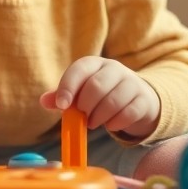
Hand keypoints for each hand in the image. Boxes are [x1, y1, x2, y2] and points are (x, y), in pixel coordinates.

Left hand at [39, 56, 159, 139]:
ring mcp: (132, 82)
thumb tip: (44, 101)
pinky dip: (116, 123)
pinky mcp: (144, 99)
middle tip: (83, 117)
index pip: (79, 69)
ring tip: (93, 122)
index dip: (68, 87)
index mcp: (94, 64)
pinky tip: (110, 124)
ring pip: (113, 101)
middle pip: (96, 87)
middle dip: (86, 107)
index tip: (62, 105)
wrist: (137, 97)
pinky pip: (129, 113)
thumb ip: (62, 96)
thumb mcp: (81, 92)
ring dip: (99, 117)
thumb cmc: (101, 95)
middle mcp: (114, 68)